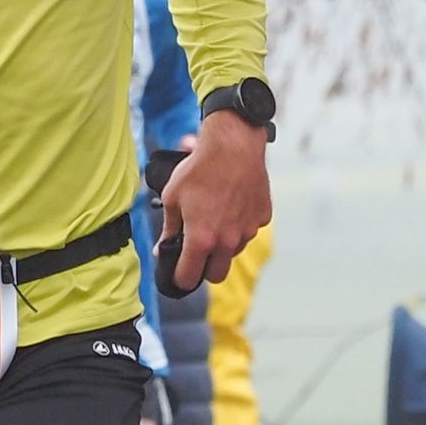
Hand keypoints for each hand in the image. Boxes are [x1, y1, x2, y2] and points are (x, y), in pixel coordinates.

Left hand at [155, 108, 272, 293]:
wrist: (233, 146)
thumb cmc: (199, 170)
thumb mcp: (172, 198)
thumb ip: (169, 228)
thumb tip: (163, 248)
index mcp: (202, 239)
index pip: (189, 277)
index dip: (180, 278)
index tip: (177, 274)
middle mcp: (227, 241)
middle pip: (217, 275)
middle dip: (206, 269)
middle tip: (198, 252)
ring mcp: (247, 230)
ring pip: (234, 251)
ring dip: (224, 244)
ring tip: (215, 217)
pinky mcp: (262, 217)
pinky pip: (249, 229)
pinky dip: (240, 223)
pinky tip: (232, 203)